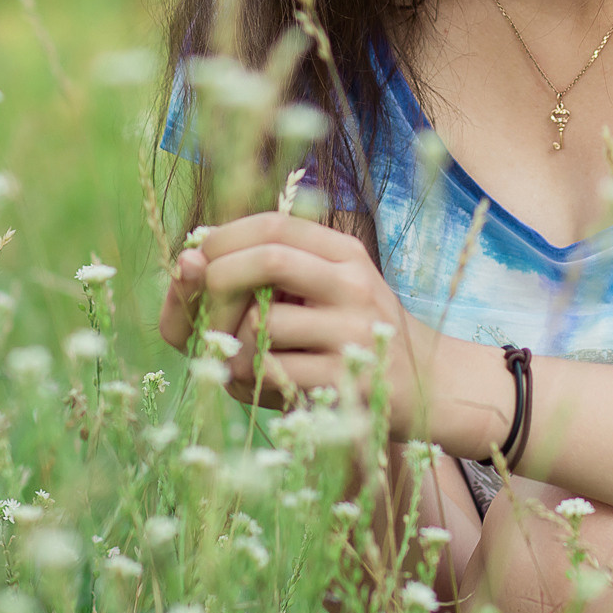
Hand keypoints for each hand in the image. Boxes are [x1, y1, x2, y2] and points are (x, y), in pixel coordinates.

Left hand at [158, 212, 485, 443]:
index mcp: (344, 253)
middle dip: (218, 282)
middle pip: (268, 258)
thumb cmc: (348, 337)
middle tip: (204, 310)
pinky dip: (251, 378)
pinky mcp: (347, 379)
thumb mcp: (319, 292)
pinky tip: (263, 383)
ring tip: (240, 359)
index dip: (224, 239)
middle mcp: (354, 283)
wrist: (425, 388)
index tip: (198, 262)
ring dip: (233, 345)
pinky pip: (274, 370)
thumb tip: (187, 260)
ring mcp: (355, 331)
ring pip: (263, 323)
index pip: (274, 224)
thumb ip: (263, 273)